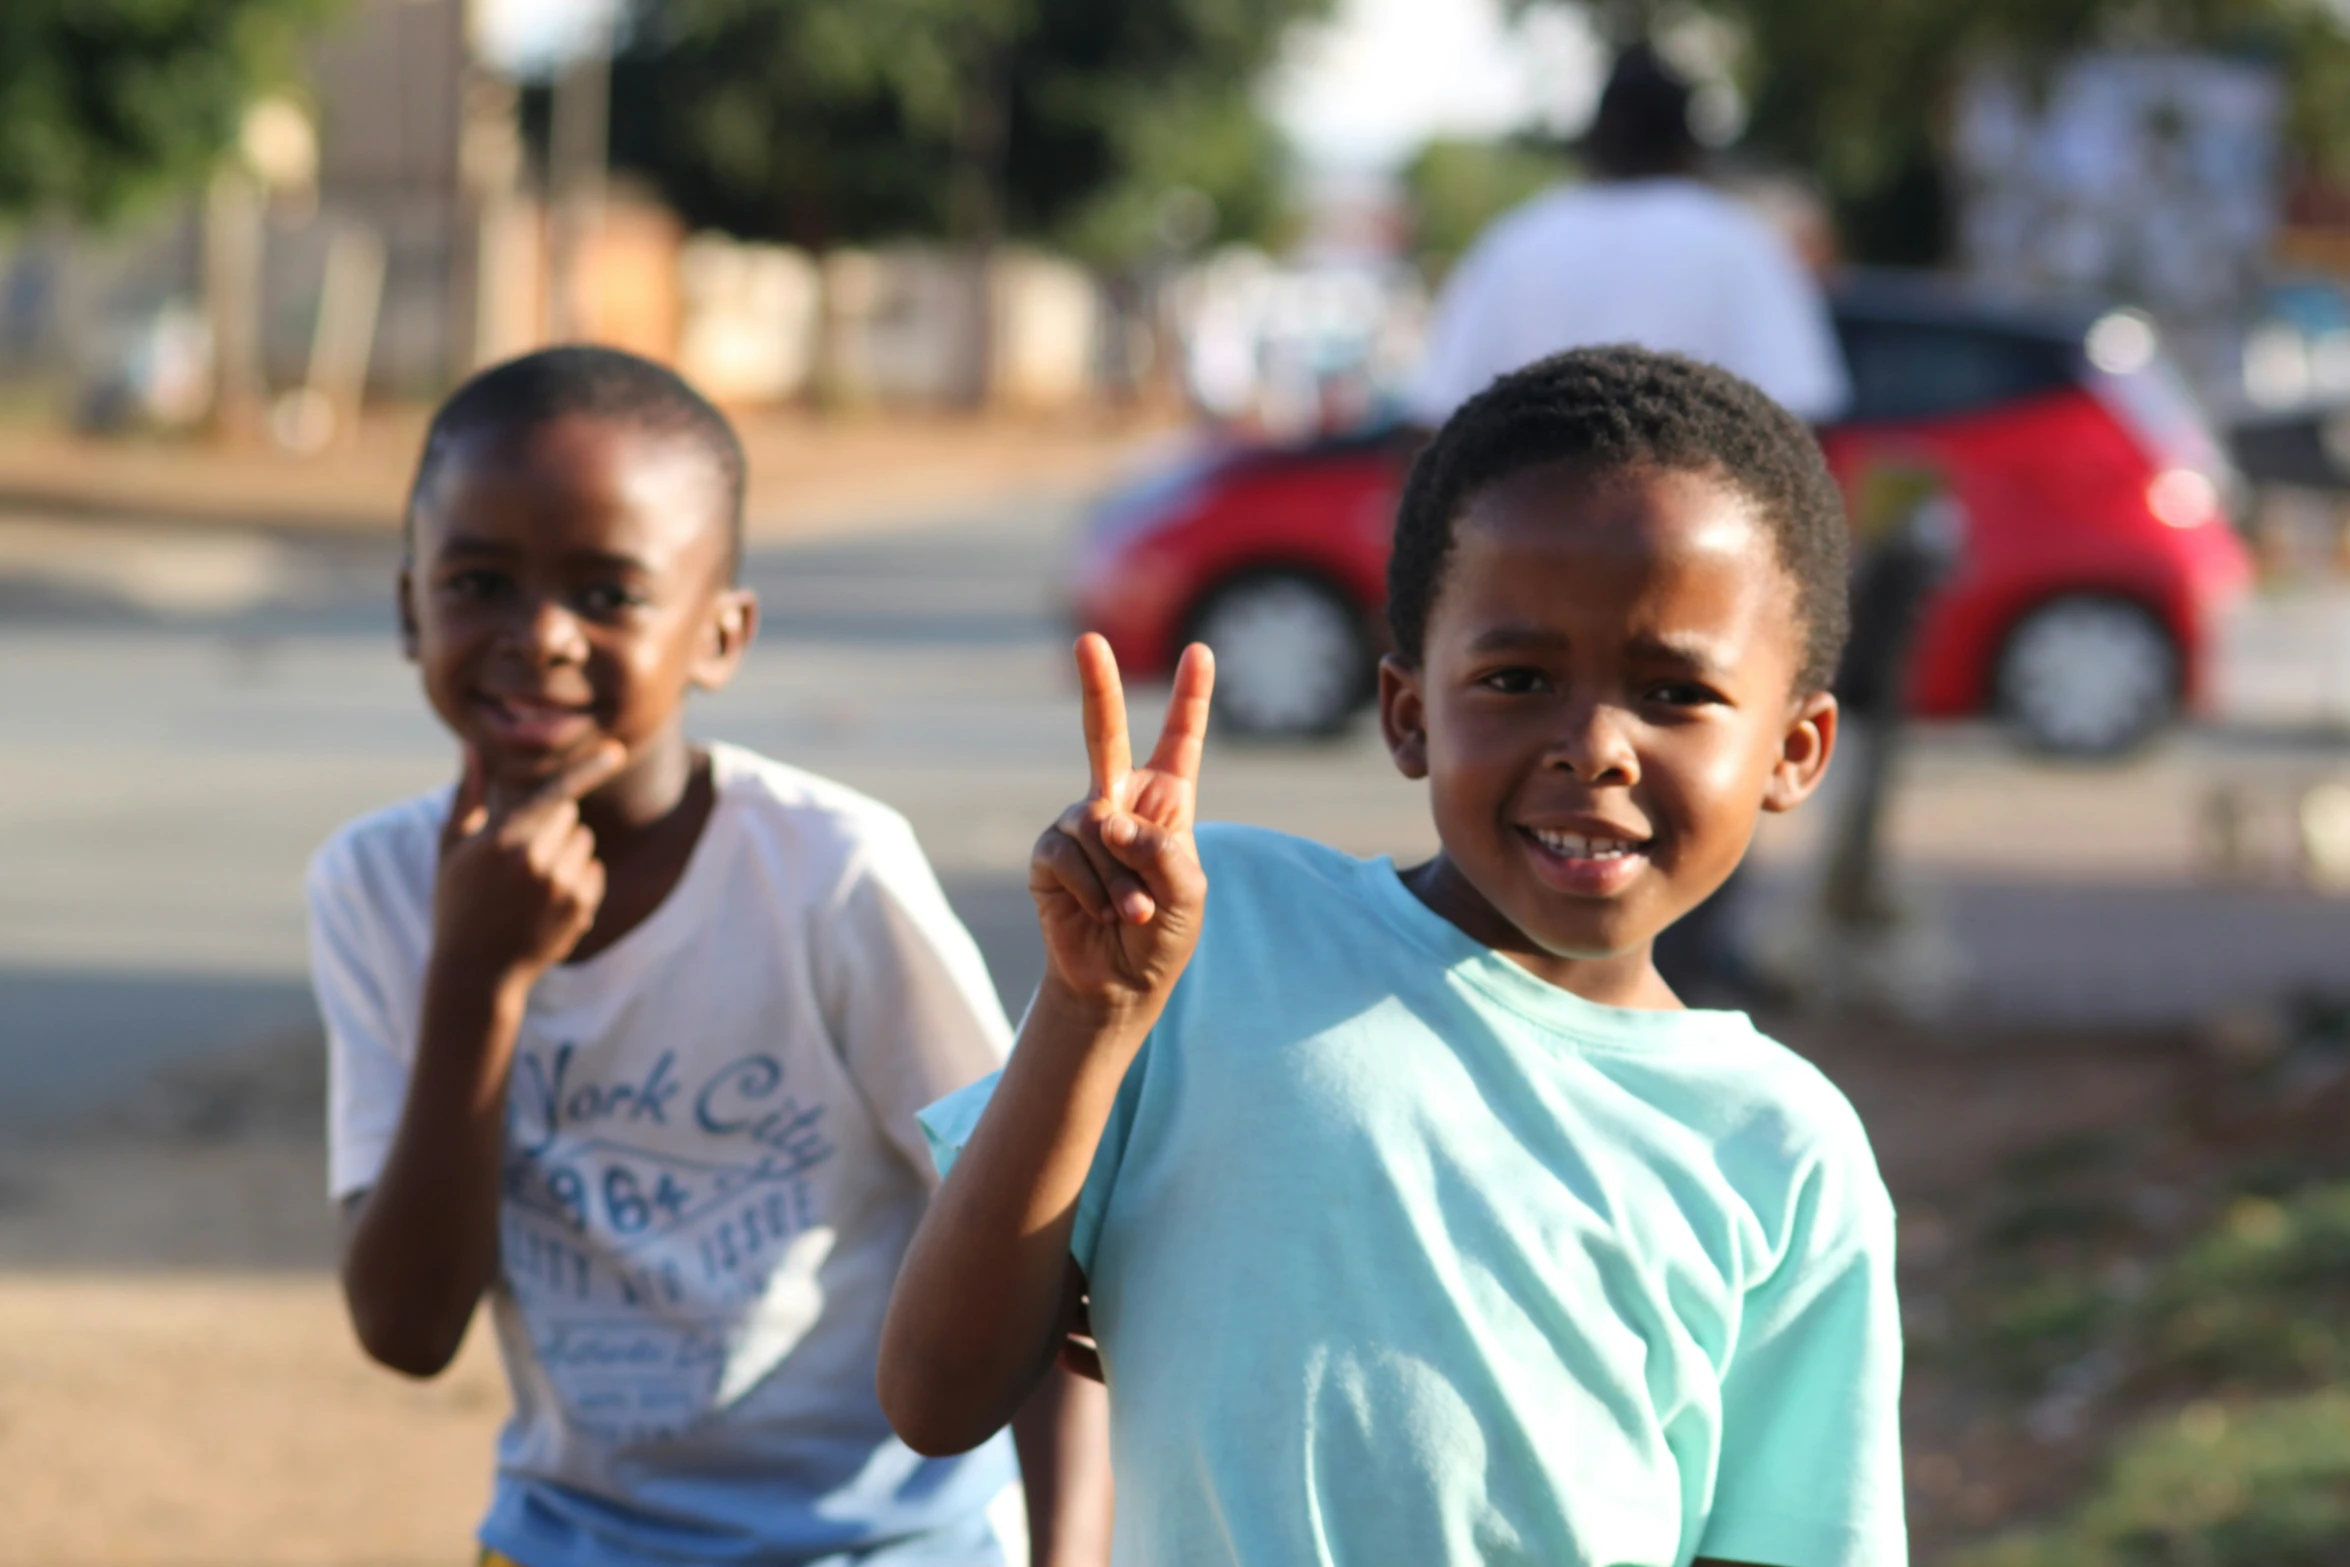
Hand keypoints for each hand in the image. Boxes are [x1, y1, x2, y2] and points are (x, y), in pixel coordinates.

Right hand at [432, 742, 628, 991]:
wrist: (476, 972)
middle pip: (569, 814)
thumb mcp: (453, 849)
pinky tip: (547, 899)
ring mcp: (562, 888)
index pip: (555, 795)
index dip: (589, 770)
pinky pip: (594, 871)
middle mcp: (536, 863)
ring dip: (566, 850)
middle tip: (519, 855)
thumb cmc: (458, 903)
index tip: (617, 752)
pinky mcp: (581, 908)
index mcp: (502, 842)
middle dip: (551, 823)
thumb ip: (468, 795)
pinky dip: (578, 877)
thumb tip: (472, 746)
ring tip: (530, 880)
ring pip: (584, 842)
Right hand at [1029, 635, 1213, 1015]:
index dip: (1191, 698)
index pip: (1180, 742)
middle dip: (1097, 686)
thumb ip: (1161, 853)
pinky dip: (1093, 889)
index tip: (1201, 651)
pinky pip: (1067, 854)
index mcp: (1167, 803)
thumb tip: (1106, 821)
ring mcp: (1080, 824)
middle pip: (1103, 735)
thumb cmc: (1163, 934)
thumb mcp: (1187, 894)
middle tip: (1087, 639)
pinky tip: (1100, 913)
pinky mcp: (1049, 854)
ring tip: (1132, 913)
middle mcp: (1119, 801)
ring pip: (1096, 827)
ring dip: (1120, 880)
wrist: (1118, 982)